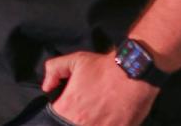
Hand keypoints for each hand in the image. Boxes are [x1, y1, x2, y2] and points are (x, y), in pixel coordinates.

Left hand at [42, 51, 157, 125]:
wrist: (134, 72)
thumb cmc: (103, 67)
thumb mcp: (74, 61)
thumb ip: (54, 70)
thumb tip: (46, 87)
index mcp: (68, 107)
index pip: (54, 119)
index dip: (60, 114)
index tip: (68, 109)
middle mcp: (82, 122)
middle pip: (69, 124)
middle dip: (75, 119)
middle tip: (85, 110)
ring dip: (90, 123)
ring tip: (96, 114)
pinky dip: (105, 124)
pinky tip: (108, 119)